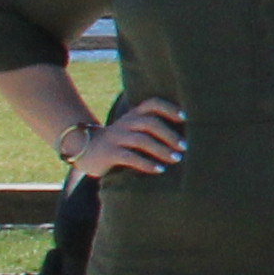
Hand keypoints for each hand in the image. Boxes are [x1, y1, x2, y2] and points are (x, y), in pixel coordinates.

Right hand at [64, 98, 185, 180]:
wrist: (85, 150)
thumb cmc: (121, 142)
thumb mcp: (135, 131)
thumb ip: (154, 130)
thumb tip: (188, 138)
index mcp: (134, 115)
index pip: (153, 104)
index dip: (169, 108)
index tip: (185, 118)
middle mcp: (125, 122)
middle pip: (150, 123)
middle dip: (170, 135)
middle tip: (185, 146)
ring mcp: (115, 137)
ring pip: (141, 140)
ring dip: (161, 150)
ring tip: (177, 159)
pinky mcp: (108, 153)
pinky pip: (129, 157)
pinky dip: (146, 164)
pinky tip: (159, 170)